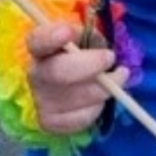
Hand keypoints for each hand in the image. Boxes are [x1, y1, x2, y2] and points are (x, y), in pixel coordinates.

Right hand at [23, 20, 121, 134]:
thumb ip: (88, 37)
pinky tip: (101, 99)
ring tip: (119, 77)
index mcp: (39, 48)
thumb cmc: (78, 57)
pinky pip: (81, 118)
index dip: (50, 37)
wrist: (64, 89)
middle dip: (89, 65)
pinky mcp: (51, 122)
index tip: (67, 33)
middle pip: (57, 72)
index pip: (37, 41)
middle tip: (110, 57)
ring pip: (76, 98)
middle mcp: (36, 74)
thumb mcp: (82, 38)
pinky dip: (97, 108)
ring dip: (104, 88)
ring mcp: (41, 101)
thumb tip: (99, 48)